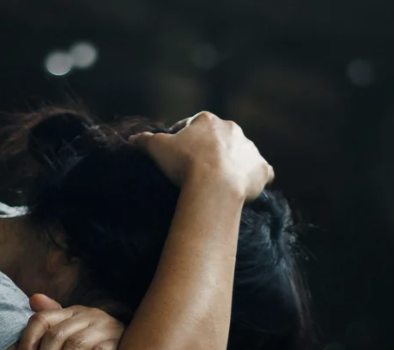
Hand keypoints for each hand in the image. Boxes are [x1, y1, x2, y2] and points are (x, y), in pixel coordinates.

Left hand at [16, 294, 124, 349]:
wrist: (138, 345)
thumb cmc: (95, 340)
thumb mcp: (73, 327)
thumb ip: (51, 317)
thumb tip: (33, 298)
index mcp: (71, 311)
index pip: (42, 320)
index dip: (28, 342)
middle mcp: (87, 315)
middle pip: (56, 337)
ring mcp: (105, 328)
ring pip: (75, 346)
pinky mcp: (119, 343)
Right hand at [128, 111, 274, 200]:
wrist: (215, 186)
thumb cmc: (185, 164)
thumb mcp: (158, 149)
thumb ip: (145, 141)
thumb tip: (131, 139)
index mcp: (207, 120)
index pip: (192, 124)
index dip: (183, 136)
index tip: (177, 151)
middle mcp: (232, 129)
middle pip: (219, 137)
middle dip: (211, 148)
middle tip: (198, 168)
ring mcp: (249, 149)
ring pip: (241, 152)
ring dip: (233, 161)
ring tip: (222, 180)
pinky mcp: (261, 169)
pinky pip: (261, 172)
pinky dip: (256, 176)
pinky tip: (249, 185)